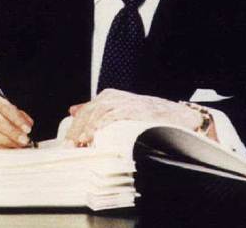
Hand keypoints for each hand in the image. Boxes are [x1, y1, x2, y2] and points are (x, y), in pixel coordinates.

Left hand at [66, 89, 210, 145]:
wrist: (179, 117)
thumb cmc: (148, 116)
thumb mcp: (119, 109)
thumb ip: (97, 110)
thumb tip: (73, 111)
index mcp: (107, 97)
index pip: (84, 111)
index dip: (74, 128)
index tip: (66, 145)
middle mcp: (113, 97)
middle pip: (88, 113)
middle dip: (77, 131)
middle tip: (70, 148)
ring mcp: (124, 102)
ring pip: (98, 113)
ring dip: (87, 129)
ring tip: (81, 144)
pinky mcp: (134, 109)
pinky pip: (114, 116)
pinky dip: (103, 125)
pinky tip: (96, 136)